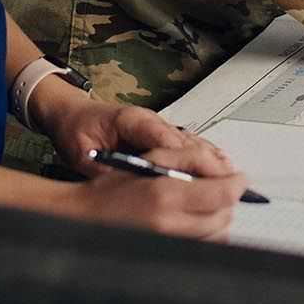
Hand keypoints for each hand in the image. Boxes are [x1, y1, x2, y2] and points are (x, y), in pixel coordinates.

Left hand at [29, 77, 227, 178]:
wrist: (72, 114)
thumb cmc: (77, 129)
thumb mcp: (81, 152)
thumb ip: (104, 171)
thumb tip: (123, 189)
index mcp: (131, 118)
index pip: (162, 135)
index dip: (182, 154)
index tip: (197, 172)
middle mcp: (150, 120)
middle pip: (185, 139)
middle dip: (206, 160)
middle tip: (226, 181)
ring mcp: (157, 126)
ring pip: (190, 141)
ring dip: (210, 159)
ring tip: (231, 178)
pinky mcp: (159, 135)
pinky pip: (186, 144)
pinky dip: (203, 156)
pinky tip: (219, 167)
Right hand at [54, 143, 247, 239]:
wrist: (88, 217)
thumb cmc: (115, 186)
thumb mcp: (151, 158)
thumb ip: (188, 158)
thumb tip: (222, 168)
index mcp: (166, 194)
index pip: (220, 194)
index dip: (236, 184)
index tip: (240, 179)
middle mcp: (170, 224)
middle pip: (223, 217)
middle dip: (228, 201)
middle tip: (221, 188)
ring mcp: (169, 244)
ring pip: (217, 236)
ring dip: (219, 219)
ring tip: (207, 204)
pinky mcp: (167, 255)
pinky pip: (202, 248)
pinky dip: (207, 234)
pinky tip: (196, 221)